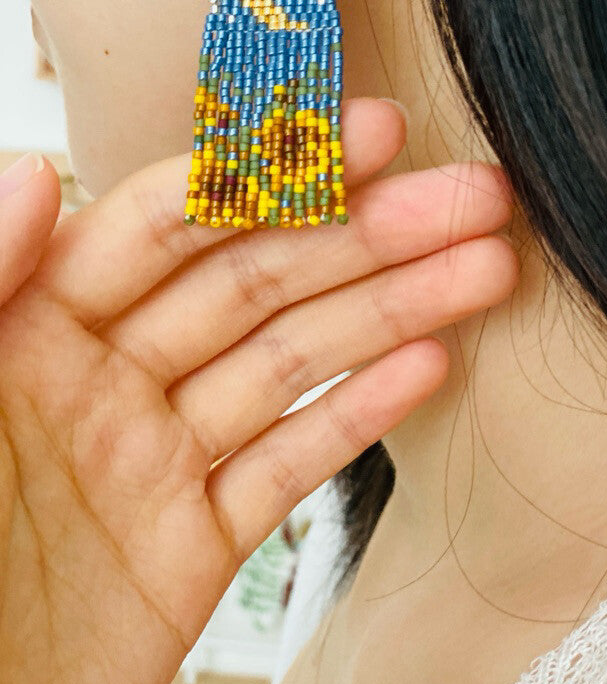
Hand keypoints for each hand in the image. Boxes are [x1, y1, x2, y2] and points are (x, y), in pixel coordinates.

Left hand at [0, 99, 517, 683]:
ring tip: (483, 270)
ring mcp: (155, 463)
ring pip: (291, 367)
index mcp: (30, 330)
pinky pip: (286, 467)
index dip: (270, 173)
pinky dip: (359, 418)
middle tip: (469, 197)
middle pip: (257, 284)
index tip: (364, 136)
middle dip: (369, 235)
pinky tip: (428, 366)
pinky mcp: (193, 547)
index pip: (170, 223)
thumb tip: (24, 172)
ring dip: (392, 313)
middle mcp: (101, 383)